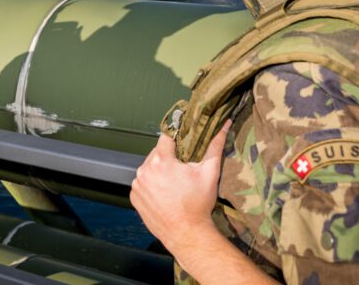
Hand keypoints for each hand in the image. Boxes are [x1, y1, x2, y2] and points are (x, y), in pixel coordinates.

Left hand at [130, 121, 231, 255]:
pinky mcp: (135, 197)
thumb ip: (215, 146)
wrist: (187, 234)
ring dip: (159, 171)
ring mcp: (137, 184)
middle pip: (157, 153)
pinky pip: (142, 183)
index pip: (166, 138)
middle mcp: (144, 170)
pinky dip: (151, 184)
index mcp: (161, 161)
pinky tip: (164, 193)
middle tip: (182, 169)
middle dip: (169, 157)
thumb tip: (224, 125)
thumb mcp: (209, 173)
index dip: (176, 138)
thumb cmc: (198, 204)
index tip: (183, 143)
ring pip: (148, 168)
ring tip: (174, 184)